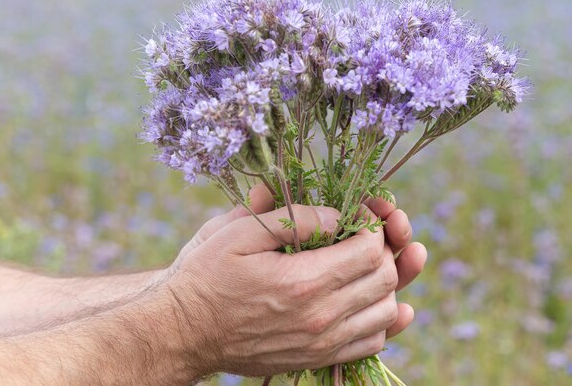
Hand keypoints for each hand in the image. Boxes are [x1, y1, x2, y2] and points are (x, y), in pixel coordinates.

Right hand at [162, 186, 425, 376]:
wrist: (185, 331)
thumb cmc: (207, 275)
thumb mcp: (237, 232)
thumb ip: (291, 218)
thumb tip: (336, 214)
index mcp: (303, 280)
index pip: (370, 249)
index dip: (371, 224)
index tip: (357, 214)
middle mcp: (320, 316)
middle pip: (385, 279)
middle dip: (382, 250)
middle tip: (360, 236)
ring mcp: (322, 343)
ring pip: (386, 312)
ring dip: (384, 284)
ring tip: (360, 266)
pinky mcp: (317, 358)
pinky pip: (371, 342)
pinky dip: (378, 319)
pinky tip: (362, 300)